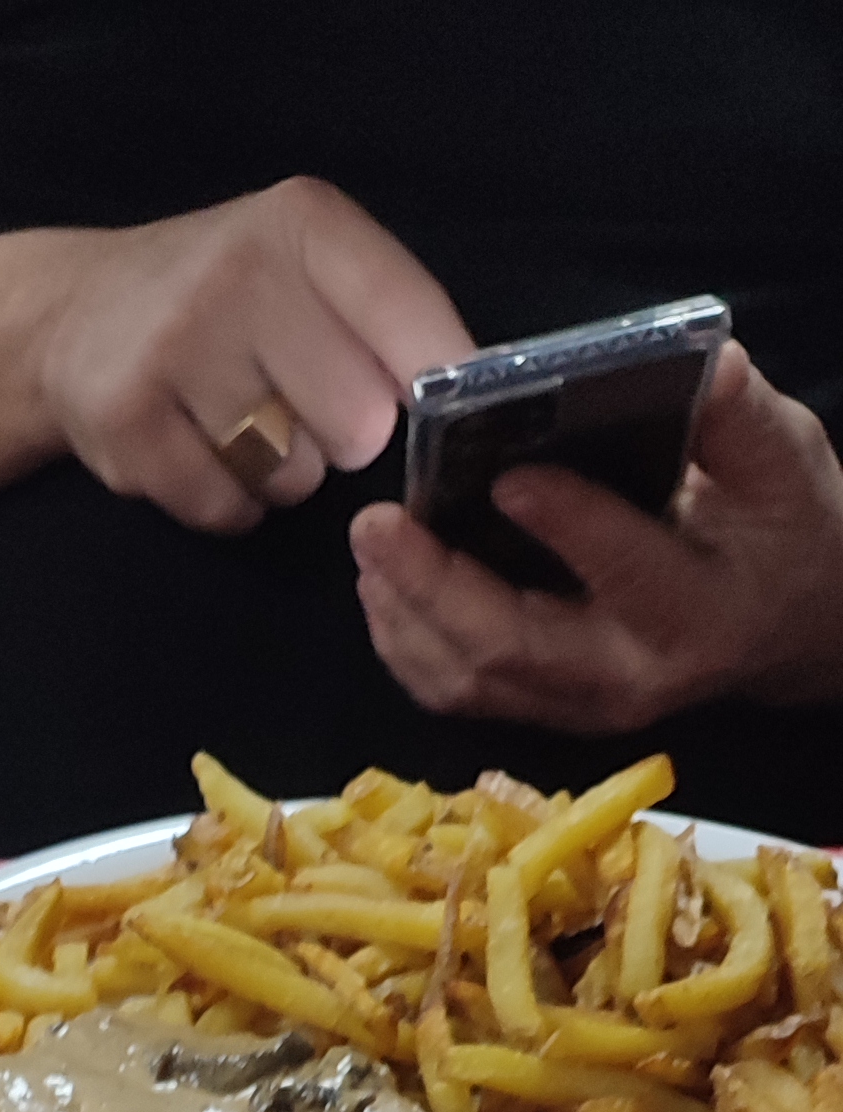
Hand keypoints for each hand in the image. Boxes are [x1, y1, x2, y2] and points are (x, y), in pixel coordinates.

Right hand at [39, 177, 469, 538]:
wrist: (71, 314)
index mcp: (303, 225)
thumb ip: (386, 318)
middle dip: (339, 436)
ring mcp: (176, 348)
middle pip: (360, 425)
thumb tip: (472, 400)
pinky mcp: (128, 423)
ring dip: (280, 474)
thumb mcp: (305, 266)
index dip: (441, 382)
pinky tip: (196, 450)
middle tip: (294, 404)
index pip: (408, 317)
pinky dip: (226, 502)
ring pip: (293, 477)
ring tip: (236, 421)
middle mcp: (239, 273)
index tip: (451, 414)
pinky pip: (228, 511)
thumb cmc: (221, 298)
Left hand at [349, 342, 842, 729]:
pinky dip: (409, 645)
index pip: (626, 569)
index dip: (567, 525)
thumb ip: (742, 420)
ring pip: (474, 680)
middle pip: (516, 647)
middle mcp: (630, 674)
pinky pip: (462, 690)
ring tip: (370, 547)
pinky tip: (381, 589)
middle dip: (437, 588)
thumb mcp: (782, 463)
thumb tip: (713, 363)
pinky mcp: (544, 706)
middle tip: (378, 524)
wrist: (783, 624)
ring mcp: (579, 702)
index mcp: (696, 610)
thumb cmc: (779, 529)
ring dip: (407, 619)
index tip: (508, 475)